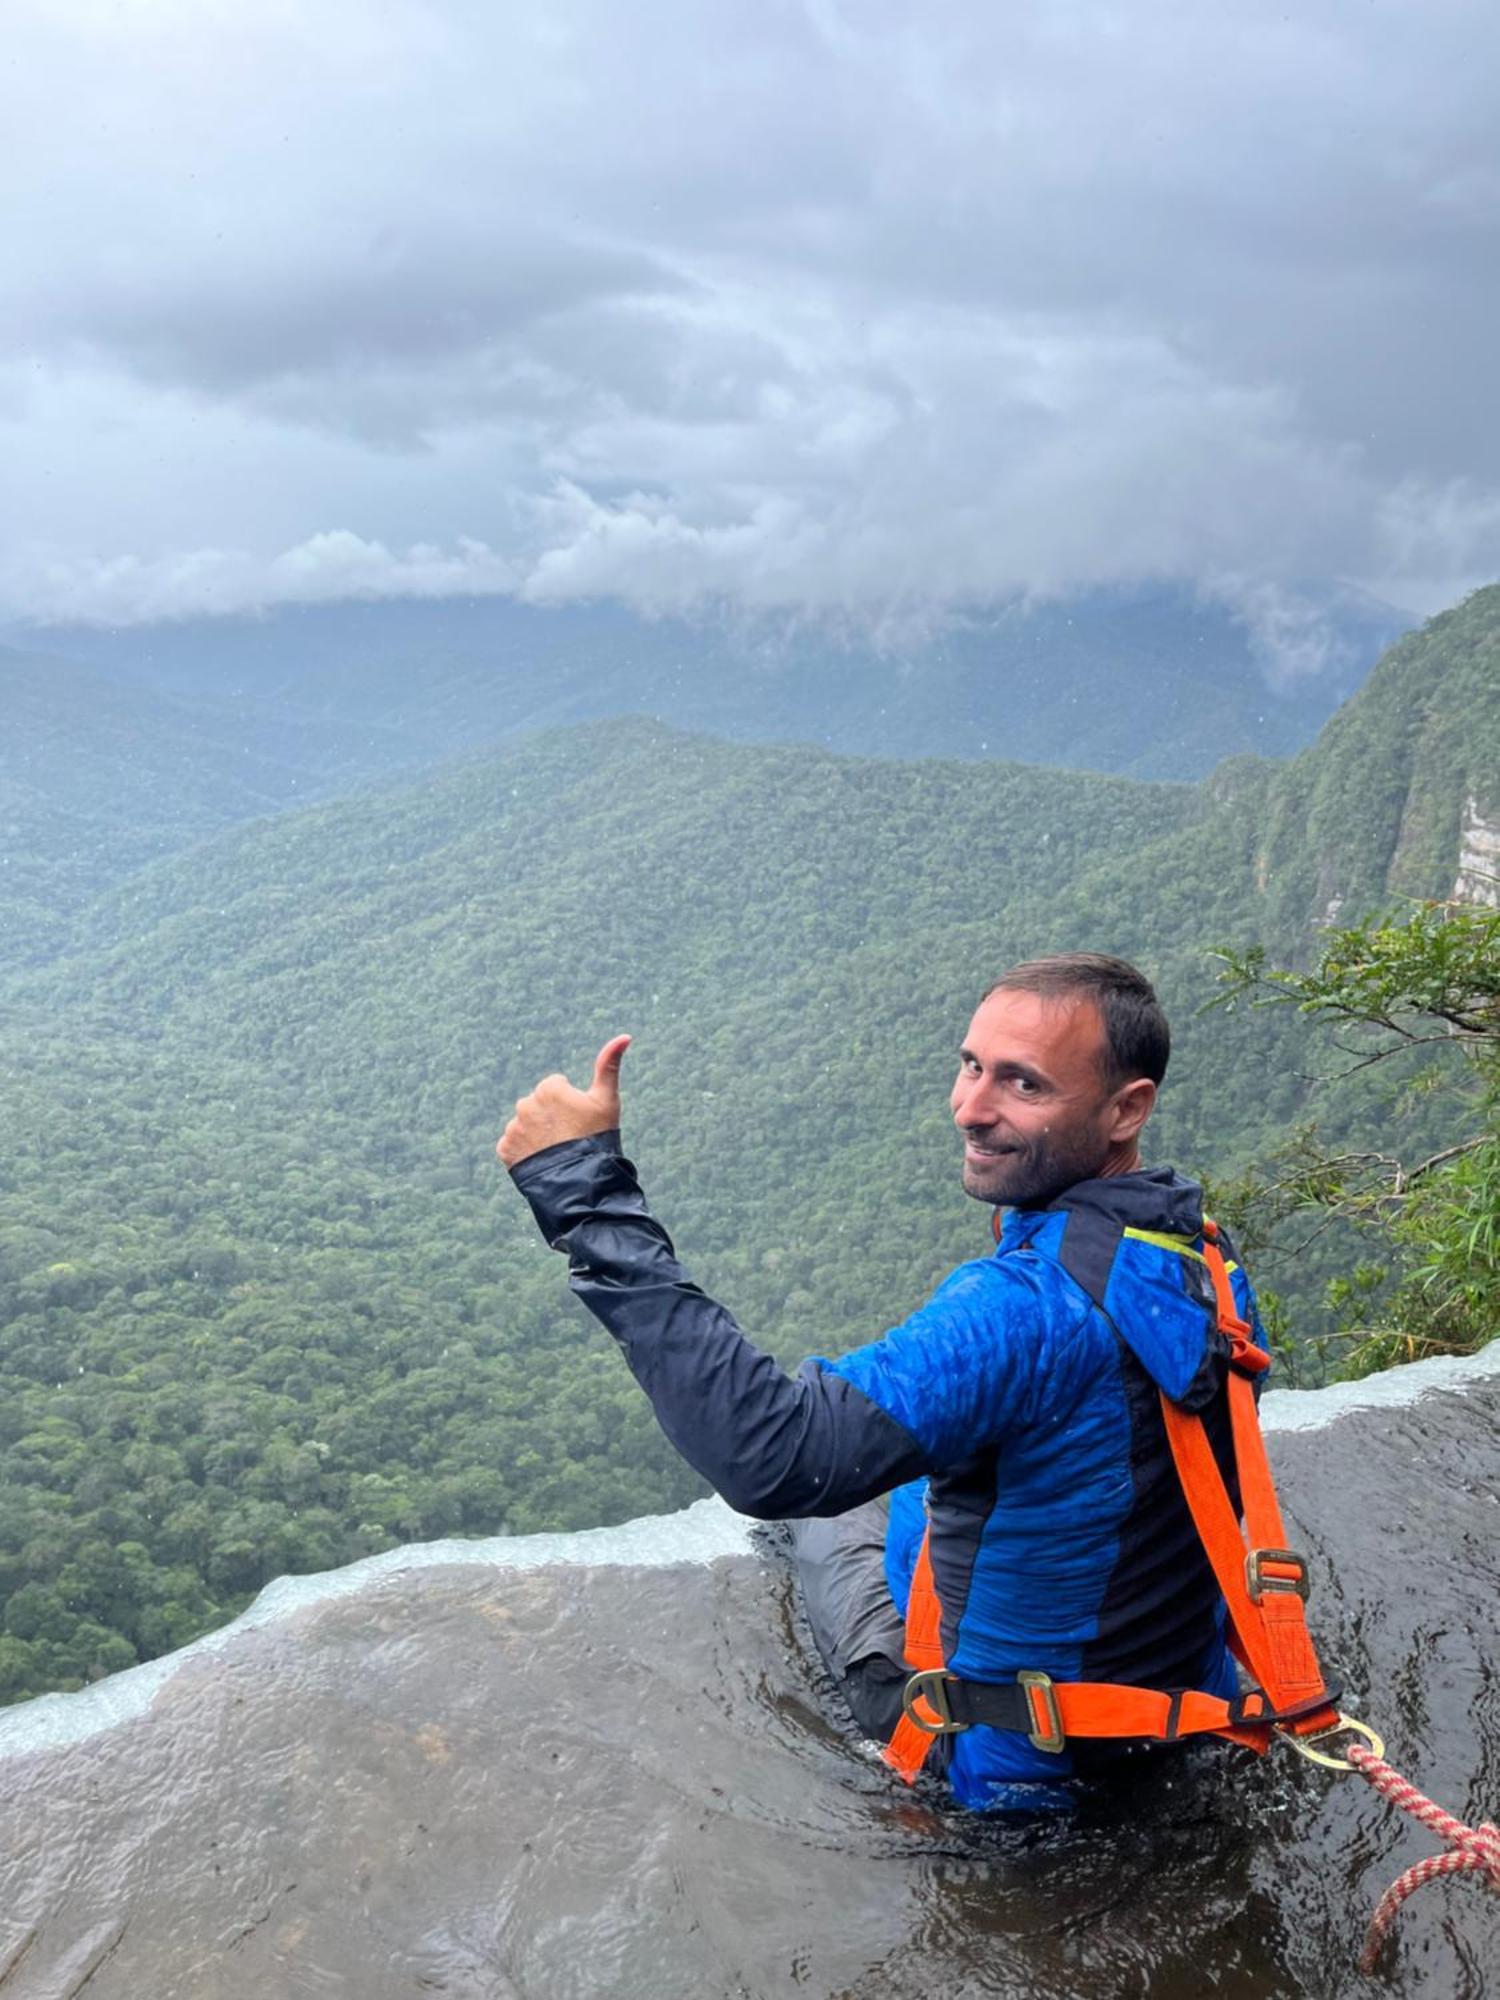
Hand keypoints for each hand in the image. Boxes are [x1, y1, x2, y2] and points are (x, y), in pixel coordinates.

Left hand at [497, 1035, 630, 1168]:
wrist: (581, 1180)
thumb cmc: (597, 1137)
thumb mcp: (607, 1100)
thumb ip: (609, 1065)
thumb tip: (625, 1036)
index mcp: (549, 1087)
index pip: (556, 1088)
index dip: (570, 1105)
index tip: (579, 1121)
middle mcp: (526, 1103)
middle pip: (539, 1106)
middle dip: (551, 1118)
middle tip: (568, 1137)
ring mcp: (514, 1127)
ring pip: (526, 1125)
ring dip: (537, 1134)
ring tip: (555, 1151)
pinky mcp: (505, 1149)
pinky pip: (514, 1144)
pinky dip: (524, 1151)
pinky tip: (541, 1160)